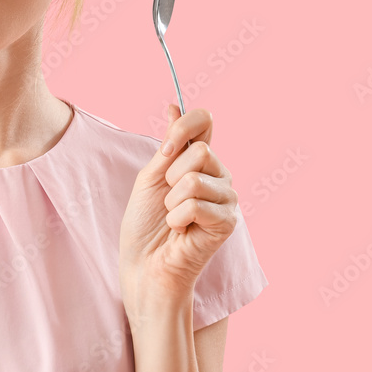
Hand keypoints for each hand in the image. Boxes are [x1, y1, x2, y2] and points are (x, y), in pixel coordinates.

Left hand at [119, 105, 237, 295]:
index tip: (162, 151)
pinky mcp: (228, 222)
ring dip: (172, 202)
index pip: (204, 120)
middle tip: (167, 200)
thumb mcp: (151, 175)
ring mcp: (227, 199)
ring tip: (173, 218)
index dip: (182, 127)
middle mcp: (219, 175)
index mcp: (201, 160)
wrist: (144, 264)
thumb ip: (168, 145)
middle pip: (199, 151)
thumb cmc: (145, 223)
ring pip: (195, 179)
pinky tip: (181, 231)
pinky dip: (177, 219)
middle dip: (170, 177)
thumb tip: (173, 106)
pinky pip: (195, 204)